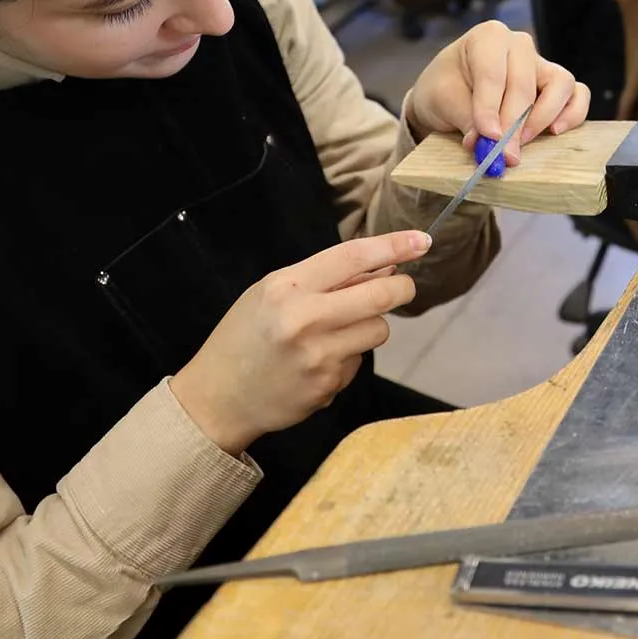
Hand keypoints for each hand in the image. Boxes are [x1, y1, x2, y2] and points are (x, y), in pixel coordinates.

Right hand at [170, 230, 428, 450]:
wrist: (217, 397)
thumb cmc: (244, 337)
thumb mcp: (271, 292)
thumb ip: (323, 278)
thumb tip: (383, 265)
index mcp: (287, 287)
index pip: (353, 257)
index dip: (393, 245)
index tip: (420, 240)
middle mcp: (305, 319)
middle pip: (382, 295)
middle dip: (401, 287)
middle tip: (402, 286)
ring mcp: (319, 356)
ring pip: (378, 330)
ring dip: (369, 326)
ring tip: (336, 331)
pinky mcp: (328, 387)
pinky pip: (359, 361)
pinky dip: (348, 357)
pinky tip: (317, 363)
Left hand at [404, 20, 590, 166]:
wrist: (449, 94)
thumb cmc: (444, 89)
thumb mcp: (442, 101)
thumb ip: (466, 119)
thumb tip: (488, 143)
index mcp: (487, 37)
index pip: (493, 72)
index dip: (490, 107)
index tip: (487, 137)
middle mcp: (519, 45)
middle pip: (524, 83)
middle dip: (514, 123)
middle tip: (503, 153)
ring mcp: (542, 64)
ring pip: (560, 84)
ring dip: (543, 118)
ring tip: (522, 142)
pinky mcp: (557, 85)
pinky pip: (578, 95)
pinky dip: (573, 114)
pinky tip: (555, 132)